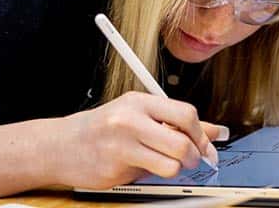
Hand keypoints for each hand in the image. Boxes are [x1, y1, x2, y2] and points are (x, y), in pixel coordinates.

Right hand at [53, 91, 224, 189]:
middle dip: (194, 156)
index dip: (202, 134)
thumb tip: (216, 132)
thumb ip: (178, 122)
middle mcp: (131, 120)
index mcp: (140, 102)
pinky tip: (138, 166)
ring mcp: (121, 146)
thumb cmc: (105, 128)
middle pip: (182, 142)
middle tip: (191, 159)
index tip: (208, 145)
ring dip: (175, 168)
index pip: (185, 114)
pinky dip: (152, 174)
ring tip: (165, 163)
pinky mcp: (115, 170)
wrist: (62, 145)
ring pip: (171, 164)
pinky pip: (150, 176)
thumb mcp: (141, 114)